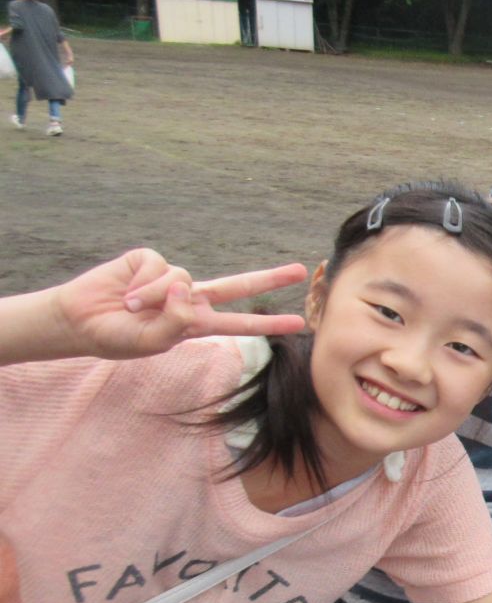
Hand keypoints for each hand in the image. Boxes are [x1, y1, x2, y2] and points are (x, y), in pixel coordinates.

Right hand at [53, 249, 306, 359]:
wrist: (78, 320)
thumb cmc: (116, 337)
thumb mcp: (150, 342)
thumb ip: (174, 321)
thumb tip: (187, 287)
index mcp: (195, 323)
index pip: (238, 323)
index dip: (267, 324)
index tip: (298, 324)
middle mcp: (190, 298)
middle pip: (237, 286)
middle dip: (269, 278)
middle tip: (302, 272)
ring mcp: (172, 279)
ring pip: (181, 279)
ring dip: (153, 296)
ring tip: (129, 308)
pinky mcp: (150, 261)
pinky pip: (158, 267)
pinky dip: (142, 282)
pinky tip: (125, 292)